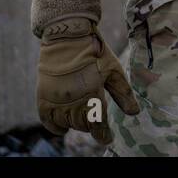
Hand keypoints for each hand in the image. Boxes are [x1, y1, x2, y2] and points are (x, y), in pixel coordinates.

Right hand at [36, 16, 139, 144]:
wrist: (68, 37)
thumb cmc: (95, 53)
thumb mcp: (114, 70)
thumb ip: (123, 93)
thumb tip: (134, 113)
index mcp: (92, 92)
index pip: (97, 123)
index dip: (103, 134)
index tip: (107, 139)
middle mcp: (72, 98)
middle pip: (82, 124)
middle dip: (91, 126)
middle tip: (96, 123)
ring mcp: (56, 98)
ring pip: (67, 123)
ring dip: (76, 125)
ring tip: (82, 120)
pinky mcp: (43, 96)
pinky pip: (47, 120)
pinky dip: (55, 127)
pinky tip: (63, 129)